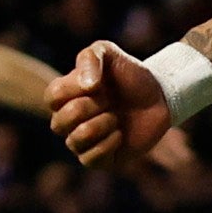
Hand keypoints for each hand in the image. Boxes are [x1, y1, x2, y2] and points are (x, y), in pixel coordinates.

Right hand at [49, 41, 173, 171]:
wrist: (159, 96)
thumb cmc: (129, 74)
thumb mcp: (108, 52)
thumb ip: (90, 58)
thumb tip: (86, 87)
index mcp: (66, 96)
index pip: (52, 97)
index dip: (73, 90)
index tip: (98, 82)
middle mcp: (70, 121)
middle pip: (58, 123)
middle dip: (88, 108)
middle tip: (109, 100)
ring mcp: (84, 141)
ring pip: (74, 142)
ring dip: (99, 126)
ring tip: (116, 118)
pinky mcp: (101, 159)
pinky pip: (90, 160)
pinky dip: (107, 144)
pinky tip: (120, 134)